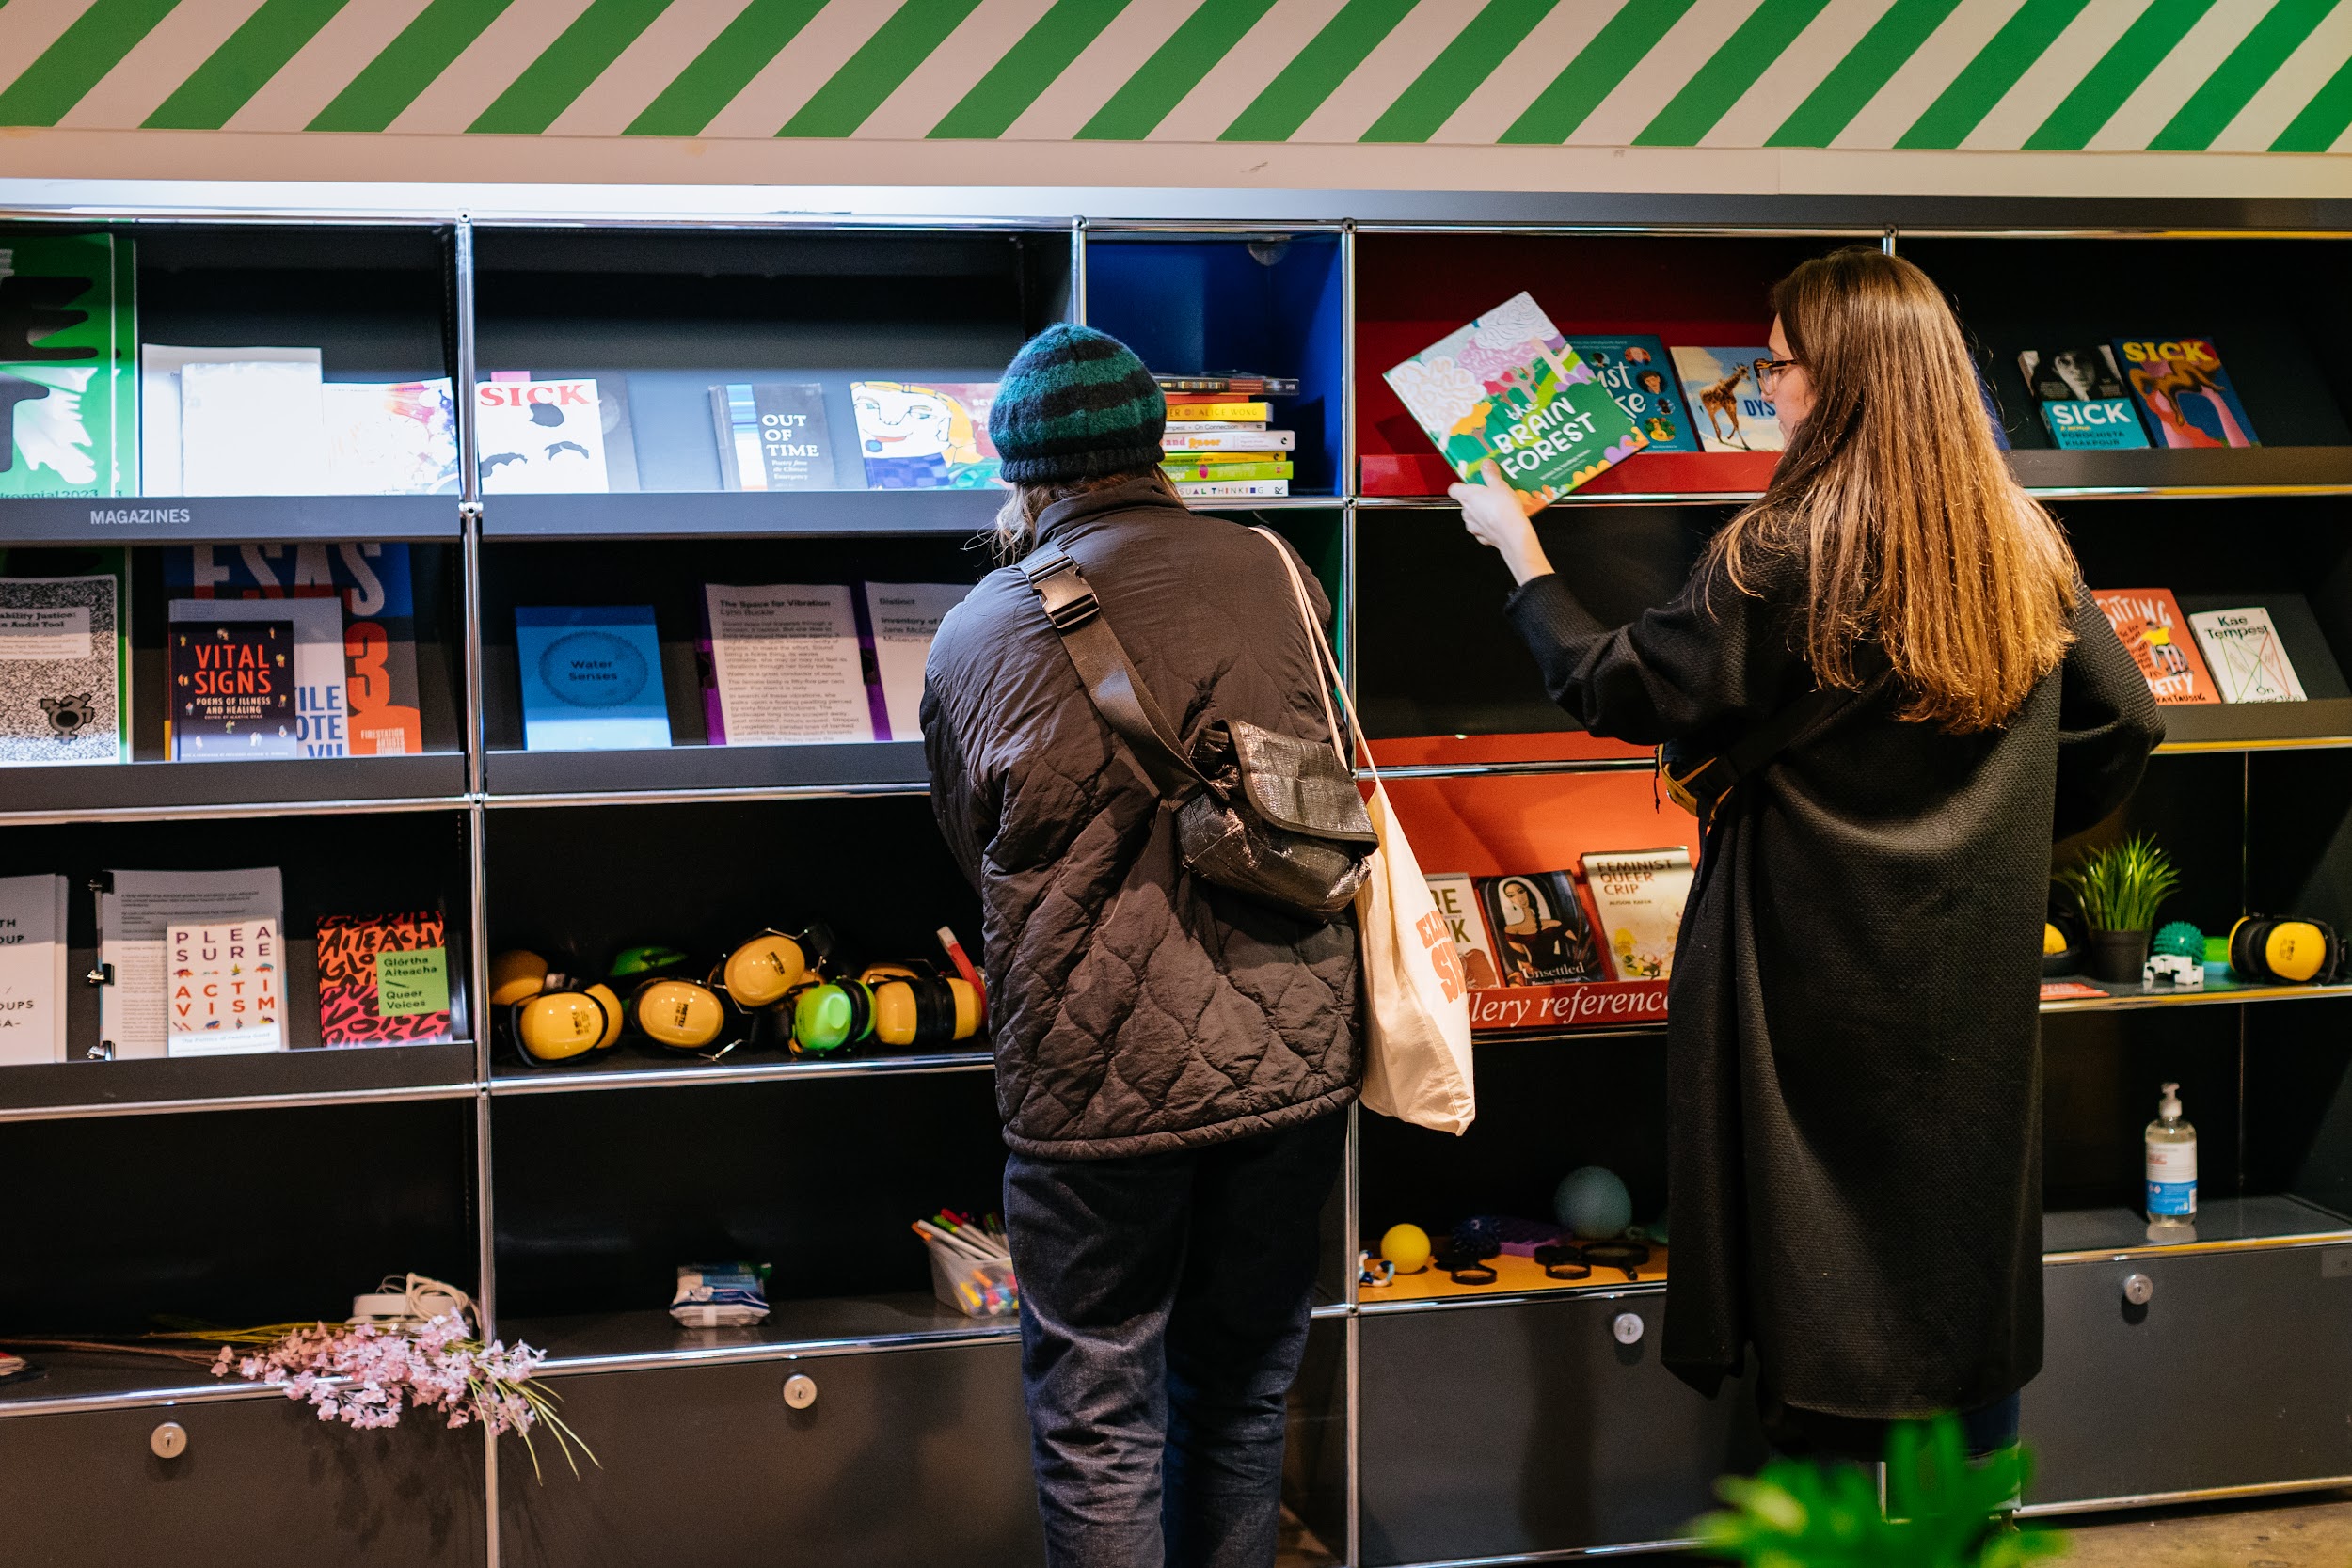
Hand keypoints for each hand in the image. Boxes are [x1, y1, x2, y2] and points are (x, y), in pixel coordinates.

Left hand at [1449, 460, 1552, 584]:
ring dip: (1484, 511)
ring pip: (1474, 516)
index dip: (1461, 484)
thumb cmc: (1504, 510)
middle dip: (1478, 497)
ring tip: (1500, 505)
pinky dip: (1490, 524)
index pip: (1454, 489)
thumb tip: (1486, 465)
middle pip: (1466, 502)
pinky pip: (1483, 528)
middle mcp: (1466, 512)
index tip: (1471, 480)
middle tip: (1492, 491)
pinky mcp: (1482, 537)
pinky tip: (1501, 519)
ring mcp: (1473, 526)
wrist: (1512, 534)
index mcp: (1467, 497)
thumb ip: (1490, 474)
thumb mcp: (1500, 485)